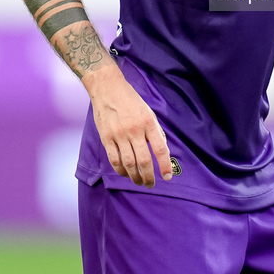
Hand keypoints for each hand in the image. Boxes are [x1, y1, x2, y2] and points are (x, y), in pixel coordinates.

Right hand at [84, 62, 172, 187]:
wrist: (108, 88)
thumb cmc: (131, 100)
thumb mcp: (149, 112)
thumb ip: (156, 131)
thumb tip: (162, 150)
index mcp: (148, 122)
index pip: (160, 148)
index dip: (164, 165)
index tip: (167, 176)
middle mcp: (135, 130)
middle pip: (143, 160)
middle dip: (149, 176)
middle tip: (151, 184)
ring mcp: (119, 135)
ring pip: (129, 163)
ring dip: (135, 177)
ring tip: (139, 182)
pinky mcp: (106, 138)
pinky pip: (114, 160)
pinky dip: (121, 170)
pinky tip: (126, 173)